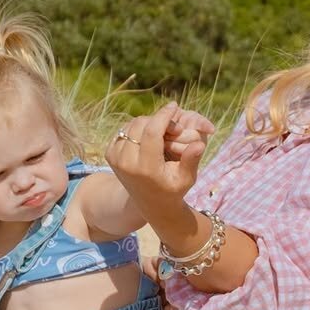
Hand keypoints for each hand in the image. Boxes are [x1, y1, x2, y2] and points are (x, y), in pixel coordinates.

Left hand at [107, 102, 204, 223]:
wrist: (150, 204)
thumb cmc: (173, 189)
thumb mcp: (186, 178)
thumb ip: (192, 160)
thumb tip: (200, 143)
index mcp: (145, 168)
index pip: (152, 131)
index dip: (164, 115)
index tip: (174, 105)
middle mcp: (126, 162)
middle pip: (141, 124)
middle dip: (159, 120)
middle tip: (173, 127)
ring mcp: (115, 158)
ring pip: (132, 124)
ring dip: (149, 123)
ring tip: (163, 133)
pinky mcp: (109, 154)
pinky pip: (125, 129)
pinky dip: (138, 129)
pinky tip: (149, 137)